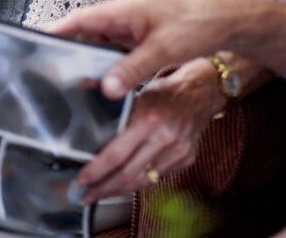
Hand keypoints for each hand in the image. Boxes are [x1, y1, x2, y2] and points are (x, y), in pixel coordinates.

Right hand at [49, 0, 285, 96]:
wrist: (227, 22)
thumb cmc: (197, 26)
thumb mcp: (164, 50)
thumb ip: (133, 69)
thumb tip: (106, 89)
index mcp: (124, 10)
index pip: (81, 19)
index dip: (57, 30)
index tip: (35, 40)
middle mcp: (123, 16)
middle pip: (86, 33)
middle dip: (69, 49)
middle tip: (49, 69)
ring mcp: (132, 27)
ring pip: (100, 44)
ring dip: (89, 59)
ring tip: (71, 79)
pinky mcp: (141, 37)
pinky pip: (115, 51)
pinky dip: (107, 64)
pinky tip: (103, 81)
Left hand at [75, 58, 224, 204]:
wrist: (203, 91)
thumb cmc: (166, 89)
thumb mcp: (137, 90)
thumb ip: (113, 101)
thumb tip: (82, 94)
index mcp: (149, 120)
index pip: (117, 154)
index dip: (96, 171)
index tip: (81, 180)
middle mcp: (165, 139)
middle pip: (128, 174)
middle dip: (103, 189)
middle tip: (85, 196)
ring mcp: (178, 152)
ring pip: (143, 181)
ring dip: (119, 191)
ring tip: (100, 194)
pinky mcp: (186, 159)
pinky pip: (157, 177)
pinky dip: (138, 182)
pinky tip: (124, 184)